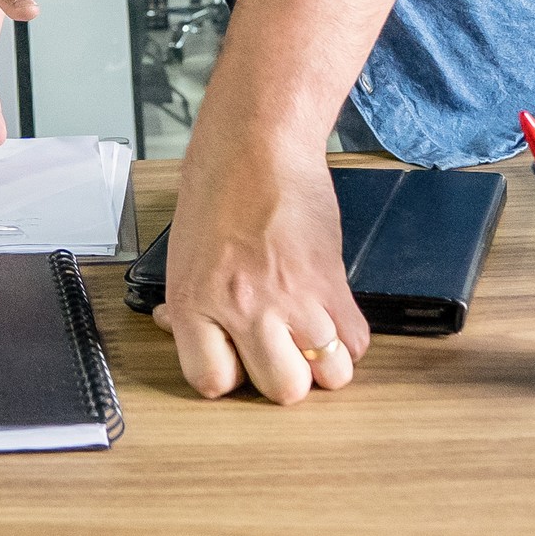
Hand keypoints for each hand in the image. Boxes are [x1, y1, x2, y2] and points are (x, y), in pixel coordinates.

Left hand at [154, 135, 370, 403]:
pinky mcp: (331, 282)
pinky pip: (356, 341)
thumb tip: (178, 329)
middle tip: (281, 349)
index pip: (212, 382)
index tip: (236, 360)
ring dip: (325, 362)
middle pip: (282, 390)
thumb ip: (188, 301)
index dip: (229, 376)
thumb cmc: (217, 189)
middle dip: (286, 377)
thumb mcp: (183, 253)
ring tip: (311, 335)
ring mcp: (291, 299)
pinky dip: (349, 338)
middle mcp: (242, 308)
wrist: (258, 145)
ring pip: (329, 376)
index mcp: (193, 303)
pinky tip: (330, 314)